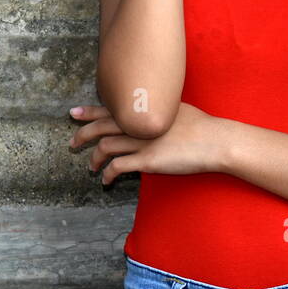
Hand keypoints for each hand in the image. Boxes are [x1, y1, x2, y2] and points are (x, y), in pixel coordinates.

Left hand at [70, 102, 226, 184]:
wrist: (215, 141)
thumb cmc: (202, 125)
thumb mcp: (177, 109)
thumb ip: (159, 112)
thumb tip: (151, 115)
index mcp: (145, 109)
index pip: (110, 108)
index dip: (89, 112)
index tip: (73, 113)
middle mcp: (139, 123)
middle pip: (101, 126)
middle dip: (83, 135)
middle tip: (72, 143)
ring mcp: (142, 142)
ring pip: (106, 147)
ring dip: (94, 158)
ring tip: (91, 167)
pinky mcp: (147, 161)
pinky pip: (118, 167)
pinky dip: (108, 174)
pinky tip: (106, 180)